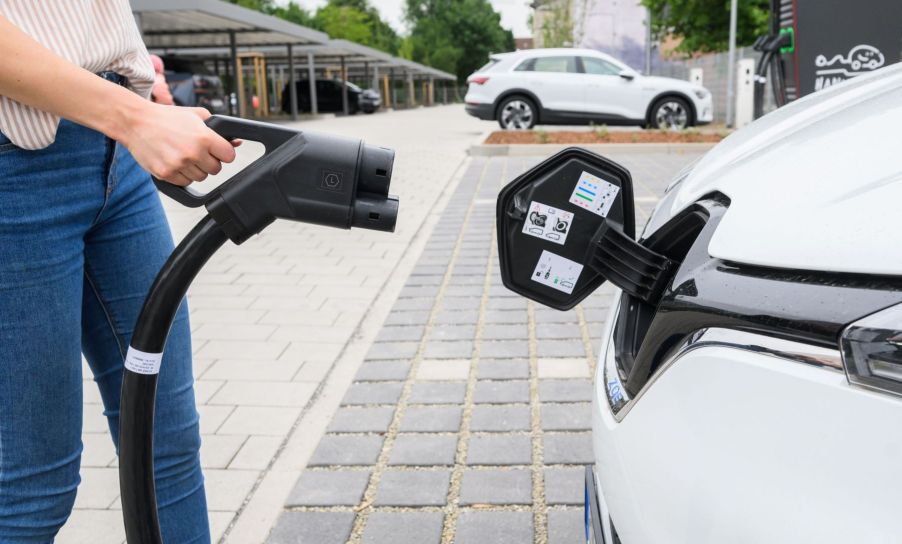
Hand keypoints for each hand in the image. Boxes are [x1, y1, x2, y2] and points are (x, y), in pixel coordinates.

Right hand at [120, 103, 236, 185]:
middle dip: (209, 161)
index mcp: (204, 137)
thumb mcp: (195, 115)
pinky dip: (182, 175)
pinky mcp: (166, 174)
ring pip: (201, 177)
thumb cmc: (167, 117)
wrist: (135, 122)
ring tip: (184, 155)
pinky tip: (175, 161)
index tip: (218, 150)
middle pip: (216, 169)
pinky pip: (185, 183)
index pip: (229, 156)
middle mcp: (193, 152)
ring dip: (196, 169)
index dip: (224, 153)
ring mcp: (179, 165)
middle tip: (198, 151)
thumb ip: (217, 127)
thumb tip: (236, 142)